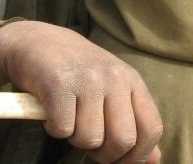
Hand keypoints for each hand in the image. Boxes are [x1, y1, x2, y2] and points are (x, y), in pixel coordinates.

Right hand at [0, 21, 161, 163]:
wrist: (39, 41)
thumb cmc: (79, 73)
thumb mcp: (114, 91)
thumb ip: (135, 124)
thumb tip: (154, 160)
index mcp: (133, 82)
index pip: (152, 128)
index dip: (138, 155)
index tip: (120, 160)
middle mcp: (115, 78)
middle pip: (123, 140)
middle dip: (105, 155)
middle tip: (91, 144)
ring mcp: (88, 80)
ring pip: (90, 139)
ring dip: (76, 139)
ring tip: (70, 118)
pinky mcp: (59, 84)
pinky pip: (63, 129)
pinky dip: (55, 129)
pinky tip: (54, 111)